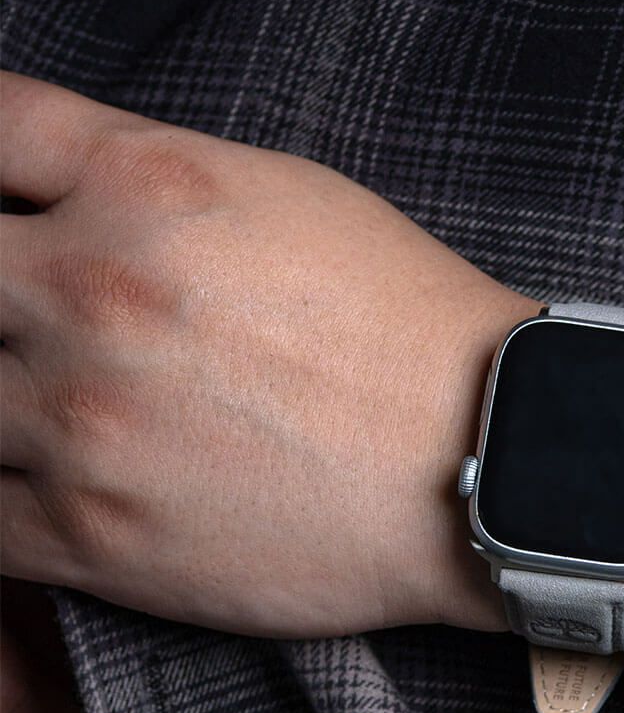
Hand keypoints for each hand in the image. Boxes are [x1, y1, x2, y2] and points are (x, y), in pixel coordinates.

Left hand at [1, 71, 535, 636]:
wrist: (487, 458)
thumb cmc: (408, 327)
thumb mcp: (292, 198)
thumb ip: (153, 177)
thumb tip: (65, 187)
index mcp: (146, 184)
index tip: (3, 201)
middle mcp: (90, 290)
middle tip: (32, 317)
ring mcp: (77, 420)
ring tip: (51, 402)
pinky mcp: (89, 535)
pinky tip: (45, 478)